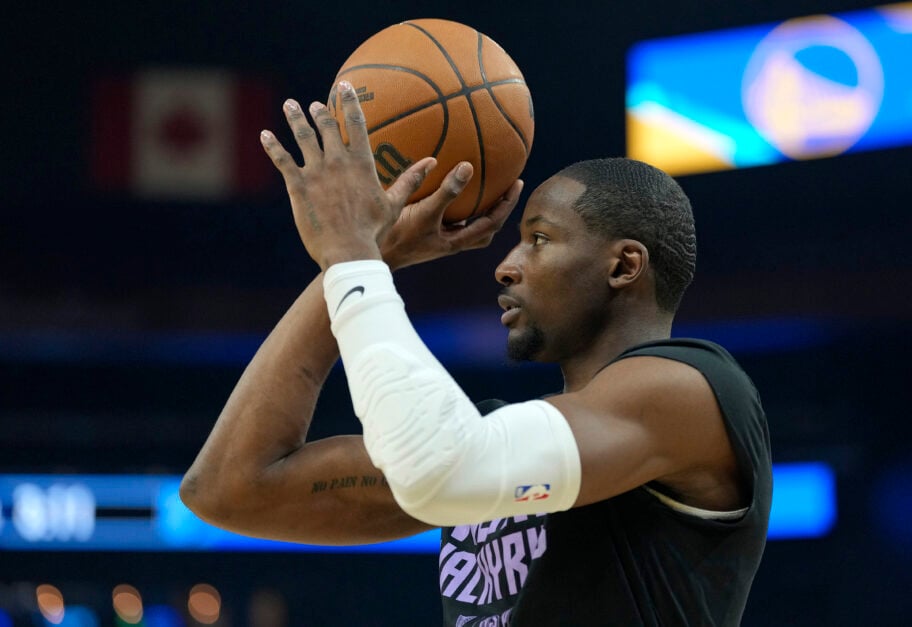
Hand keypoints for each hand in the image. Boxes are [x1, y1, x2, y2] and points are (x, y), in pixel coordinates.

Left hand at [260, 80, 434, 270]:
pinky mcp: (298, 186)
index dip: (350, 102)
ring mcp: (316, 172)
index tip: (345, 85)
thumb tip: (431, 161)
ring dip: (295, 119)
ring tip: (289, 106)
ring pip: (303, 137)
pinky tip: (265, 135)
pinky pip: (282, 160)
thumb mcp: (394, 203)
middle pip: (326, 126)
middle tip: (313, 104)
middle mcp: (337, 161)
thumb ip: (410, 180)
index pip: (356, 123)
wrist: (348, 249)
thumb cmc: (374, 230)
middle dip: (319, 111)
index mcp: (361, 163)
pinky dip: (272, 146)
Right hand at [382, 165, 523, 269]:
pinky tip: (447, 186)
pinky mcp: (425, 233)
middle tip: (506, 186)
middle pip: (485, 228)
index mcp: (457, 241)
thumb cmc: (400, 236)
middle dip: (499, 209)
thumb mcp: (425, 212)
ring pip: (467, 225)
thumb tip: (468, 167)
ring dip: (478, 209)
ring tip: (484, 188)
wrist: (373, 255)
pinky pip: (448, 217)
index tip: (517, 183)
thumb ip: (447, 192)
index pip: (492, 223)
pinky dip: (454, 203)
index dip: (507, 204)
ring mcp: (439, 239)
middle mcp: (451, 242)